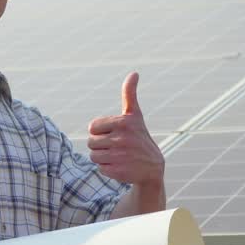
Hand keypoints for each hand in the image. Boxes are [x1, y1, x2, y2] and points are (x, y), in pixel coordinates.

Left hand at [87, 72, 165, 187]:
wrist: (153, 167)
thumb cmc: (139, 137)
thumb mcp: (135, 115)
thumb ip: (130, 94)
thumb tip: (134, 73)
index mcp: (124, 123)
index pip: (92, 127)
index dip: (100, 131)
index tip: (114, 133)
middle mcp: (123, 139)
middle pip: (91, 142)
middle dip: (101, 145)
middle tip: (117, 147)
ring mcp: (121, 156)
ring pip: (93, 156)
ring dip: (102, 157)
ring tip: (118, 156)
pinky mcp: (118, 171)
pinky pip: (99, 168)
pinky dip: (107, 169)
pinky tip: (120, 166)